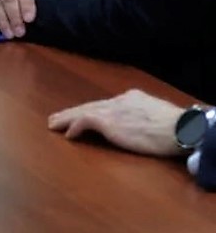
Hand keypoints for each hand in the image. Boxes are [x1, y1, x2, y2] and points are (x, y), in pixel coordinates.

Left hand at [47, 89, 186, 157]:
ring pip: (82, 111)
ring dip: (66, 119)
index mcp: (131, 98)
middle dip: (72, 112)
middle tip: (57, 118)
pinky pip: (84, 121)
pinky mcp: (108, 122)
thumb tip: (142, 122)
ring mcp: (112, 111)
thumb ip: (144, 116)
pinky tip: (68, 135)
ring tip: (53, 125)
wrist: (179, 128)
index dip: (91, 110)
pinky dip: (74, 127)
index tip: (82, 114)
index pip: (105, 104)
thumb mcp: (157, 115)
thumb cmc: (175, 127)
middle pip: (90, 105)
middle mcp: (118, 101)